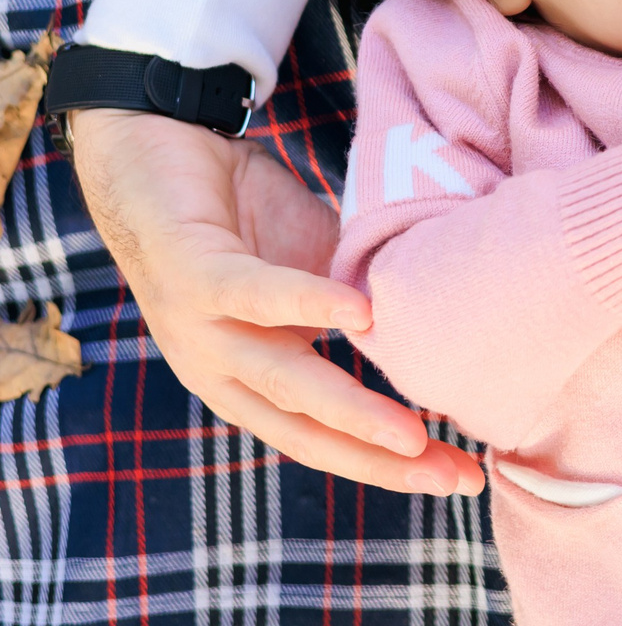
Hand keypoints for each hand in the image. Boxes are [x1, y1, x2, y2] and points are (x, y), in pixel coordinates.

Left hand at [72, 108, 483, 495]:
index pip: (322, 438)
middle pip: (306, 431)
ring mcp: (200, 327)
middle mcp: (219, 368)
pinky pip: (255, 296)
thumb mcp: (317, 269)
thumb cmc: (243, 214)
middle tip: (451, 477)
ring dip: (350, 410)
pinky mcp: (192, 273)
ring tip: (411, 434)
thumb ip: (361, 302)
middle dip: (381, 460)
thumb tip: (436, 319)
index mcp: (247, 377)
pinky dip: (308, 304)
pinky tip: (357, 313)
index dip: (387, 466)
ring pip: (283, 380)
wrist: (161, 146)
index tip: (457, 478)